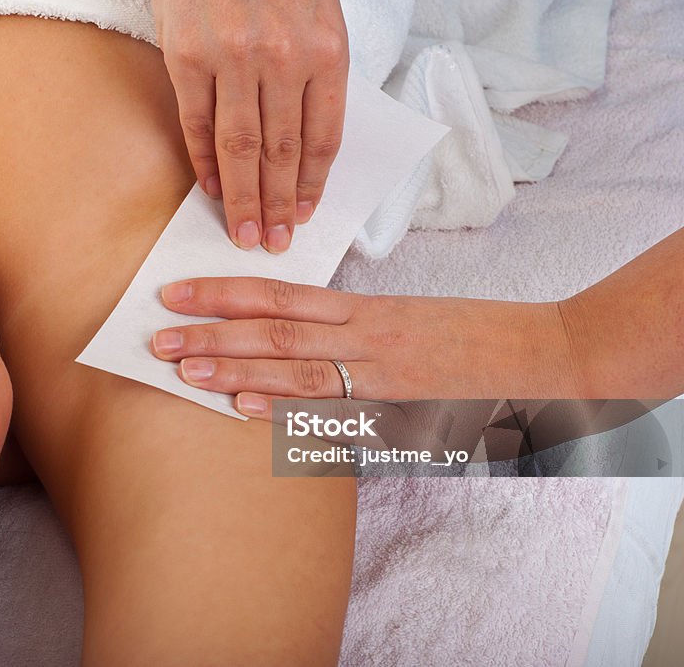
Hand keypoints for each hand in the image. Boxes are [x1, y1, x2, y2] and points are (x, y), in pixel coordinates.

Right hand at [149, 0, 348, 252]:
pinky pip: (198, 124)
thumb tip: (300, 139)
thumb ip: (313, 72)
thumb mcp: (317, 12)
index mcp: (326, 49)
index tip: (304, 214)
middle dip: (278, 205)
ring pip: (241, 149)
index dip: (312, 184)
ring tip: (243, 233)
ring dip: (242, 199)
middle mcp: (282, 59)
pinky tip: (211, 189)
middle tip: (274, 242)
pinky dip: (205, 162)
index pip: (323, 138)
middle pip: (282, 153)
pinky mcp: (187, 57)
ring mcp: (232, 59)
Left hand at [149, 277, 581, 418]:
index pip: (279, 294)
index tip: (177, 293)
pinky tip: (245, 409)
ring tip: (186, 369)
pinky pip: (335, 405)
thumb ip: (346, 327)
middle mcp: (363, 331)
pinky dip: (288, 407)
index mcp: (362, 307)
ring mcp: (381, 366)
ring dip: (236, 367)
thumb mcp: (402, 320)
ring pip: (296, 362)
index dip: (223, 292)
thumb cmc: (467, 335)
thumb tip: (288, 333)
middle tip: (159, 337)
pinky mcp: (402, 400)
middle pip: (274, 326)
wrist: (541, 350)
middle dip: (212, 332)